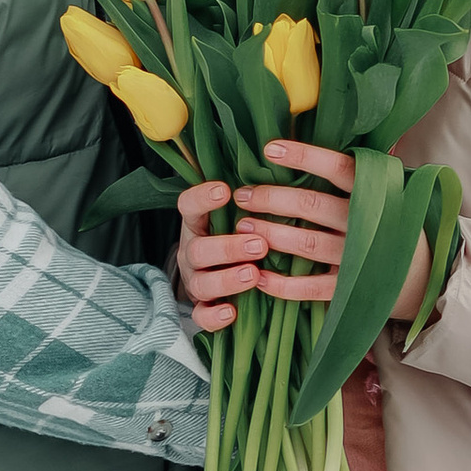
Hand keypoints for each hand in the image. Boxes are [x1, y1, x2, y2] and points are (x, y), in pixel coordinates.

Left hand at [174, 143, 430, 334]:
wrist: (430, 278)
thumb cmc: (398, 223)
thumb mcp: (393, 190)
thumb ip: (363, 169)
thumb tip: (333, 127)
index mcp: (378, 192)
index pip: (339, 168)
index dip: (305, 157)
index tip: (270, 149)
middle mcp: (368, 223)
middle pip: (312, 206)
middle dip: (273, 199)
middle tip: (242, 195)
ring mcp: (359, 259)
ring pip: (307, 244)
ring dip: (272, 235)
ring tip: (242, 228)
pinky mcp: (351, 290)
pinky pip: (312, 288)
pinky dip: (284, 285)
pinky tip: (259, 276)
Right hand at [176, 145, 350, 331]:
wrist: (219, 277)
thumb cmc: (241, 233)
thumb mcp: (244, 210)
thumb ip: (254, 192)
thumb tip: (281, 154)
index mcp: (200, 222)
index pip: (188, 205)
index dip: (202, 198)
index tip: (225, 190)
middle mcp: (193, 249)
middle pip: (198, 247)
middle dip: (227, 245)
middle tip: (258, 243)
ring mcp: (197, 280)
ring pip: (200, 282)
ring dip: (227, 278)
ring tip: (253, 274)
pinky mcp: (204, 308)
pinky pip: (202, 316)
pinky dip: (214, 316)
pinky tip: (232, 313)